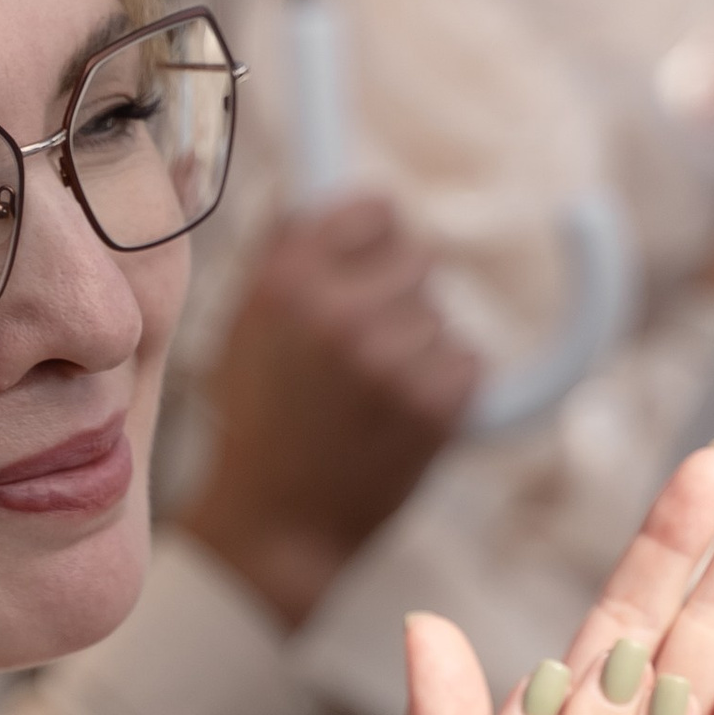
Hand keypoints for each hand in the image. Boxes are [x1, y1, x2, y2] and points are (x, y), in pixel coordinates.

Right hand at [178, 194, 479, 626]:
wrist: (275, 526)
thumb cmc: (258, 423)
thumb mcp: (244, 325)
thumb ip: (286, 254)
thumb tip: (324, 187)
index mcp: (286, 280)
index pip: (377, 210)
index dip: (377, 241)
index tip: (369, 267)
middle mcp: (336, 310)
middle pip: (421, 258)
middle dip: (400, 297)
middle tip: (363, 351)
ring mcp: (388, 358)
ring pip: (443, 318)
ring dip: (420, 350)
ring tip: (371, 396)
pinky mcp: (433, 404)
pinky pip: (469, 362)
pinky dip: (446, 390)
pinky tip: (400, 418)